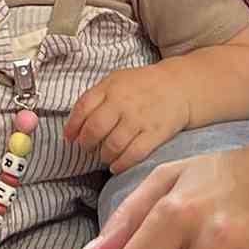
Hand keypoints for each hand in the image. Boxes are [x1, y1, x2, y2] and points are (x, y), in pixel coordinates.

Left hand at [64, 65, 192, 173]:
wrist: (178, 87)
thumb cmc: (141, 85)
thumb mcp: (115, 81)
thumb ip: (95, 98)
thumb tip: (74, 126)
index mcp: (110, 87)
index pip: (83, 108)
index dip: (72, 126)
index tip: (69, 138)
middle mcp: (123, 103)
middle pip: (95, 129)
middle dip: (86, 143)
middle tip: (87, 148)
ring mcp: (139, 119)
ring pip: (113, 145)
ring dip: (103, 155)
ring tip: (104, 156)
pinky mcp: (155, 134)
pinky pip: (134, 154)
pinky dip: (121, 164)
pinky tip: (116, 166)